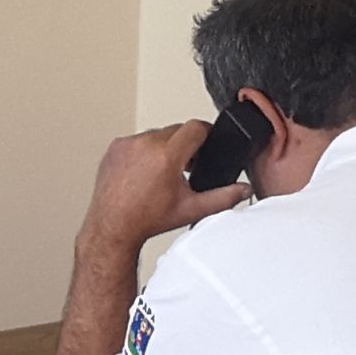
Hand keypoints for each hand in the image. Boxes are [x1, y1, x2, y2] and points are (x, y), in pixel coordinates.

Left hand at [79, 119, 252, 252]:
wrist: (113, 226)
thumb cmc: (146, 220)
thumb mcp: (191, 209)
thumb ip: (223, 198)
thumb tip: (243, 190)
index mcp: (166, 156)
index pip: (196, 127)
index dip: (207, 133)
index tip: (209, 141)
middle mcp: (145, 145)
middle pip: (177, 130)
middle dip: (186, 144)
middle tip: (188, 164)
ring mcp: (128, 144)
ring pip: (156, 134)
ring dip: (164, 146)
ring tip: (165, 170)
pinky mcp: (115, 147)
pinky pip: (137, 140)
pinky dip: (144, 150)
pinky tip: (146, 170)